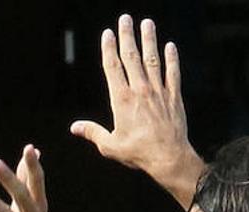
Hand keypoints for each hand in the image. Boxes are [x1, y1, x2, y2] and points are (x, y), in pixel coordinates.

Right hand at [69, 17, 199, 201]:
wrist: (168, 157)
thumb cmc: (138, 153)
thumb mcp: (110, 146)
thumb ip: (93, 132)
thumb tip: (75, 127)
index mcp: (122, 100)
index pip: (113, 68)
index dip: (109, 49)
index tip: (108, 33)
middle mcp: (140, 90)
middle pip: (132, 57)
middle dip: (128, 36)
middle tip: (126, 18)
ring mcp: (158, 91)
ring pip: (152, 60)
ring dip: (149, 40)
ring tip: (147, 23)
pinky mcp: (174, 96)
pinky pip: (173, 73)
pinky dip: (172, 59)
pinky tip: (170, 46)